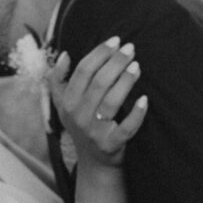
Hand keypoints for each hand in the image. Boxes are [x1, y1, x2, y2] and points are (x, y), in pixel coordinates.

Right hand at [49, 36, 147, 168]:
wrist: (94, 162)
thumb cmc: (81, 124)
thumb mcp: (63, 104)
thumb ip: (58, 80)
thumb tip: (64, 55)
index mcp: (67, 102)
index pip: (83, 71)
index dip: (100, 53)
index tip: (116, 40)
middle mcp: (78, 116)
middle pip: (99, 83)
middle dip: (116, 62)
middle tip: (131, 48)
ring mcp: (95, 131)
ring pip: (112, 101)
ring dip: (126, 81)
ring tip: (137, 66)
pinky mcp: (111, 145)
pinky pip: (126, 128)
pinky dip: (136, 114)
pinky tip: (144, 99)